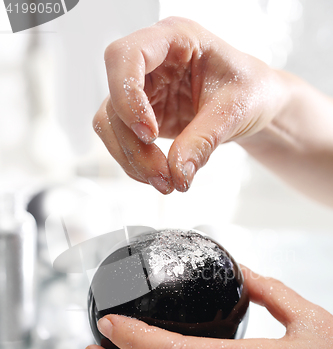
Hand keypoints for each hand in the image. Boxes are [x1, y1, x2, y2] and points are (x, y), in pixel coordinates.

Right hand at [93, 17, 286, 193]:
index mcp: (175, 39)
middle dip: (134, 144)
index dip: (128, 97)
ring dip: (132, 158)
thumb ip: (203, 140)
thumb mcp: (234, 112)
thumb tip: (177, 173)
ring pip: (112, 124)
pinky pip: (122, 140)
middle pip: (114, 99)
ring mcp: (145, 90)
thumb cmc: (251, 91)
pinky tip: (160, 176)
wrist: (256, 106)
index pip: (125, 56)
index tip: (150, 133)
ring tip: (166, 182)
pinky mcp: (143, 116)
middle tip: (163, 174)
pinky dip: (136, 163)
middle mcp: (152, 62)